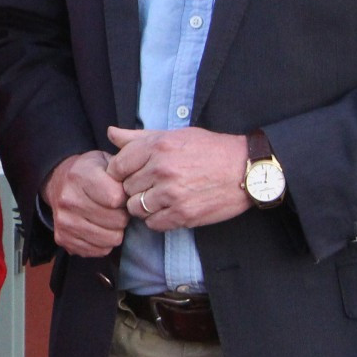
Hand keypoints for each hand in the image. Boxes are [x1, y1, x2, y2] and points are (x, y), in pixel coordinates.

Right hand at [41, 150, 128, 256]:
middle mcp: (68, 200)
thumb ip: (123, 173)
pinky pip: (98, 251)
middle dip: (122, 216)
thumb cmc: (89, 172)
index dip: (125, 199)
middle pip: (116, 221)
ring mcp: (64, 221)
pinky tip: (98, 229)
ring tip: (108, 219)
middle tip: (116, 210)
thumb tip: (138, 192)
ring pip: (109, 239)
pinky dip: (103, 243)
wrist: (58, 181)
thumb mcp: (105, 161)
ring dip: (115, 231)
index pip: (116, 199)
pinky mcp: (62, 238)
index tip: (121, 195)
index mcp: (79, 176)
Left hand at [106, 126, 251, 230]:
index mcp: (157, 147)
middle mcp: (161, 170)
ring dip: (144, 206)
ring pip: (136, 208)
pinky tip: (169, 209)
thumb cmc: (210, 149)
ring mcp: (172, 194)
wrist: (246, 169)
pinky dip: (157, 219)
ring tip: (159, 199)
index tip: (131, 175)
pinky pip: (153, 224)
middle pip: (125, 188)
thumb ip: (139, 137)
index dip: (120, 173)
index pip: (116, 166)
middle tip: (149, 187)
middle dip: (134, 189)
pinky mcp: (184, 214)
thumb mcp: (174, 135)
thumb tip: (110, 133)